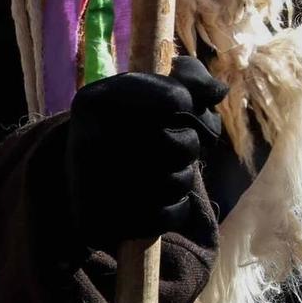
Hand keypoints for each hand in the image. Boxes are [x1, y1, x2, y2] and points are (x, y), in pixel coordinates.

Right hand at [64, 55, 229, 251]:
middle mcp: (88, 140)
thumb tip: (219, 92)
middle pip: (180, 146)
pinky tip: (161, 197)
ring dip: (183, 177)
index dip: (190, 106)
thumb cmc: (129, 122)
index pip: (175, 100)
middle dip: (189, 145)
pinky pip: (169, 217)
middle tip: (174, 144)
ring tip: (164, 170)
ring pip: (178, 183)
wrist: (82, 172)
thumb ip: (191, 79)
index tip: (178, 111)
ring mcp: (93, 187)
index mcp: (99, 100)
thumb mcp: (151, 88)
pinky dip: (176, 208)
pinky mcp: (103, 223)